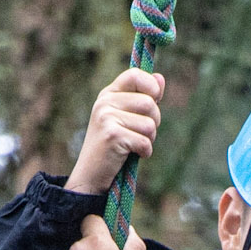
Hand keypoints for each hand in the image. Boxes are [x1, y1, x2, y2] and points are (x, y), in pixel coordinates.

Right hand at [65, 68, 163, 194]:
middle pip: (149, 103)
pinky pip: (145, 141)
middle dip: (154, 121)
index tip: (155, 100)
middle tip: (141, 133)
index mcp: (108, 94)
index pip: (135, 74)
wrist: (90, 175)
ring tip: (134, 145)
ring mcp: (106, 118)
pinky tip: (132, 154)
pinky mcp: (112, 136)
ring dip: (149, 139)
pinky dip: (144, 152)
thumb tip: (160, 78)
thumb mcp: (126, 117)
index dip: (152, 87)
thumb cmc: (113, 146)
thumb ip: (143, 97)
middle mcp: (105, 102)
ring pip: (149, 124)